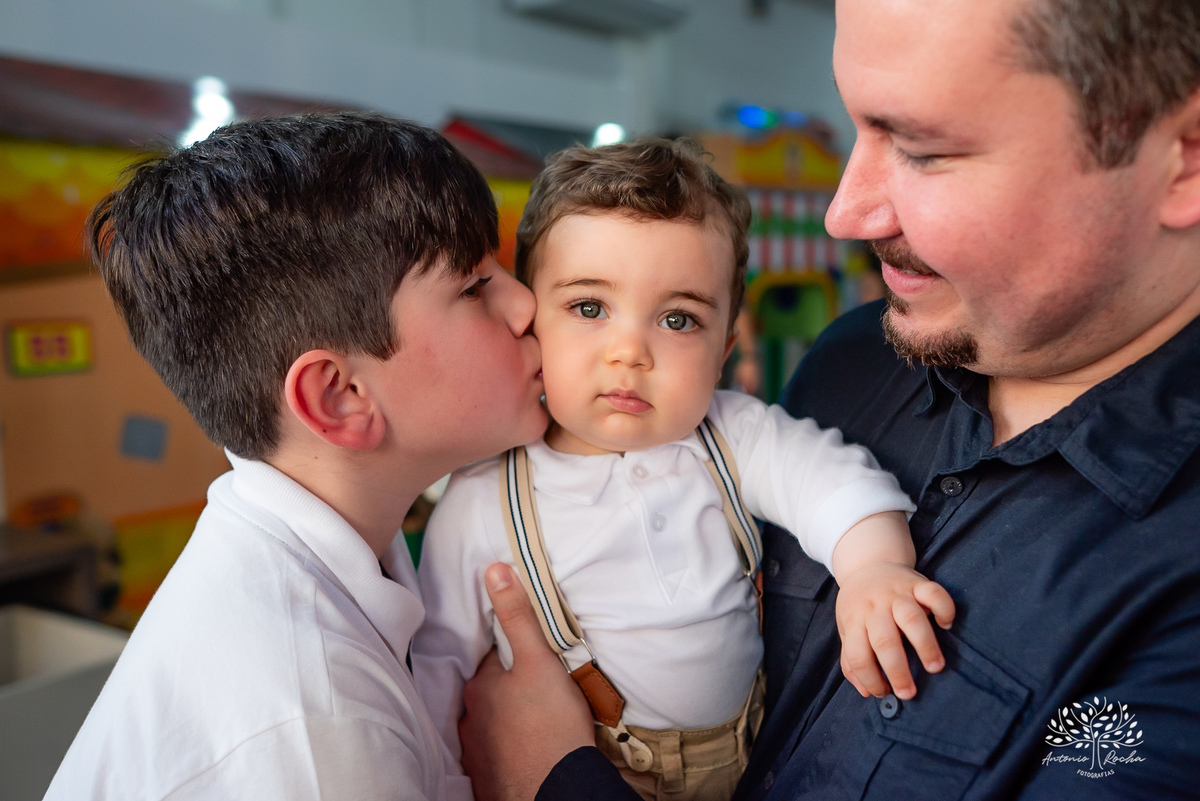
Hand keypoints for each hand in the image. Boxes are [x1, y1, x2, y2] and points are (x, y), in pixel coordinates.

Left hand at [459, 564, 594, 800]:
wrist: (556, 788)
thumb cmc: (550, 722)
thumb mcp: (539, 659)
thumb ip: (517, 615)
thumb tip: (493, 570)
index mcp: (479, 687)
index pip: (492, 662)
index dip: (513, 657)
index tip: (532, 660)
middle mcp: (468, 720)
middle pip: (488, 695)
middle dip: (507, 691)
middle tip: (539, 691)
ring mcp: (475, 753)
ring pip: (490, 727)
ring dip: (506, 722)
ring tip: (536, 722)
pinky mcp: (486, 780)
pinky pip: (495, 757)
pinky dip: (508, 751)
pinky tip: (527, 751)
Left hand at [835, 561, 954, 700]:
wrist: (867, 564)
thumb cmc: (858, 605)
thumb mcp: (847, 629)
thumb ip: (851, 660)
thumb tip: (865, 692)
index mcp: (855, 620)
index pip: (857, 655)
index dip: (869, 678)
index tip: (884, 692)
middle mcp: (875, 606)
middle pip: (885, 640)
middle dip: (897, 670)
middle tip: (909, 693)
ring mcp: (897, 593)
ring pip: (911, 619)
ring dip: (924, 645)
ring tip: (935, 667)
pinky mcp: (917, 582)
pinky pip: (934, 593)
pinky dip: (944, 609)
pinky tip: (946, 625)